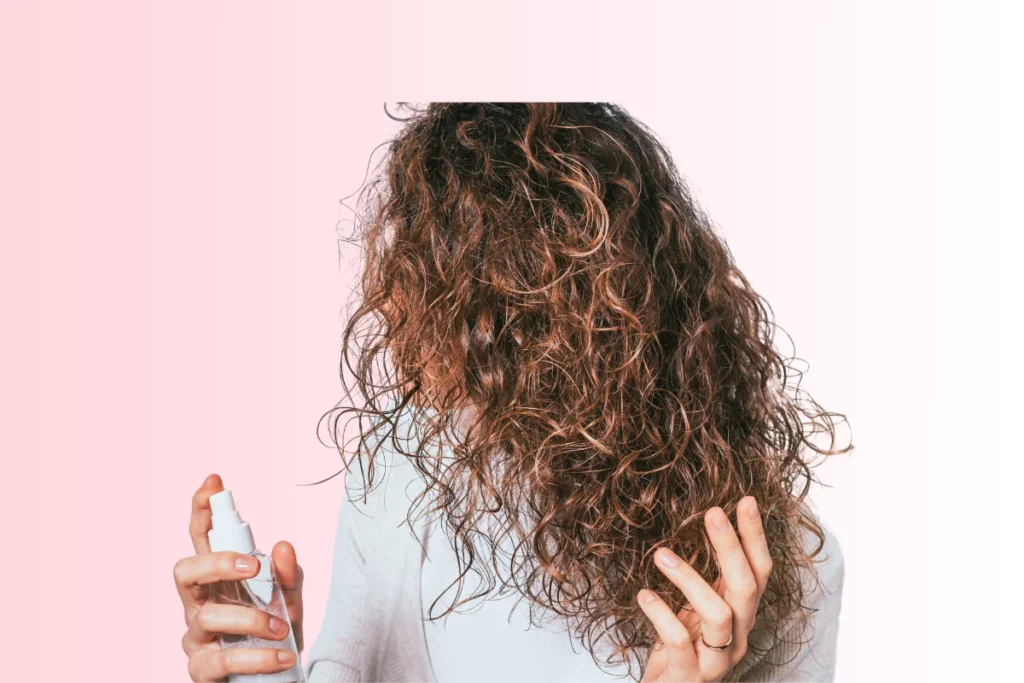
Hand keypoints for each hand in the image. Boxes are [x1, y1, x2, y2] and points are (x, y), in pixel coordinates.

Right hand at [174, 474, 305, 681]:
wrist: (279, 677)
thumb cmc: (276, 630)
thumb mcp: (290, 598)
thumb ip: (289, 573)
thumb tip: (284, 546)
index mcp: (216, 578)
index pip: (202, 539)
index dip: (202, 509)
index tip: (214, 481)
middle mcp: (198, 603)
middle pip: (185, 571)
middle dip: (216, 562)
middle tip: (253, 566)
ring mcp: (195, 636)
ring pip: (208, 617)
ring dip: (250, 619)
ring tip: (282, 627)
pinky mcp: (201, 669)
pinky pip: (222, 660)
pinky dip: (257, 657)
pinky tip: (283, 655)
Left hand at [637, 496, 772, 681]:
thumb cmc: (680, 648)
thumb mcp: (696, 608)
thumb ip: (707, 578)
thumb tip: (709, 524)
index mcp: (741, 616)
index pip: (760, 573)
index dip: (755, 537)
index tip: (744, 501)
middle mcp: (737, 637)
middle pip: (747, 589)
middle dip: (731, 548)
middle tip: (713, 512)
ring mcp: (716, 660)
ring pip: (719, 615)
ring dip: (690, 579)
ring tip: (661, 555)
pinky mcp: (689, 676)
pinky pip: (679, 642)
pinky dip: (662, 615)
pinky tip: (644, 595)